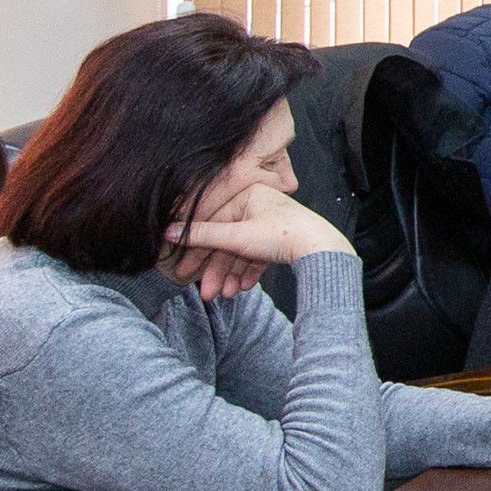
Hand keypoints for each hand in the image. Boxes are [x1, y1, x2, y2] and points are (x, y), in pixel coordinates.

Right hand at [165, 183, 350, 302]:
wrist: (322, 251)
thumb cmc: (281, 236)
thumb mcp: (236, 237)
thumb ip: (201, 235)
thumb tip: (168, 232)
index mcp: (248, 195)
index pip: (213, 224)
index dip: (196, 250)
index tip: (182, 270)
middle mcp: (258, 206)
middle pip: (226, 242)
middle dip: (215, 270)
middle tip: (205, 292)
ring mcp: (270, 224)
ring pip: (241, 253)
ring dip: (230, 275)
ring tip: (224, 295)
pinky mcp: (280, 241)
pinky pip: (257, 257)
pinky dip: (247, 273)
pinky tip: (242, 288)